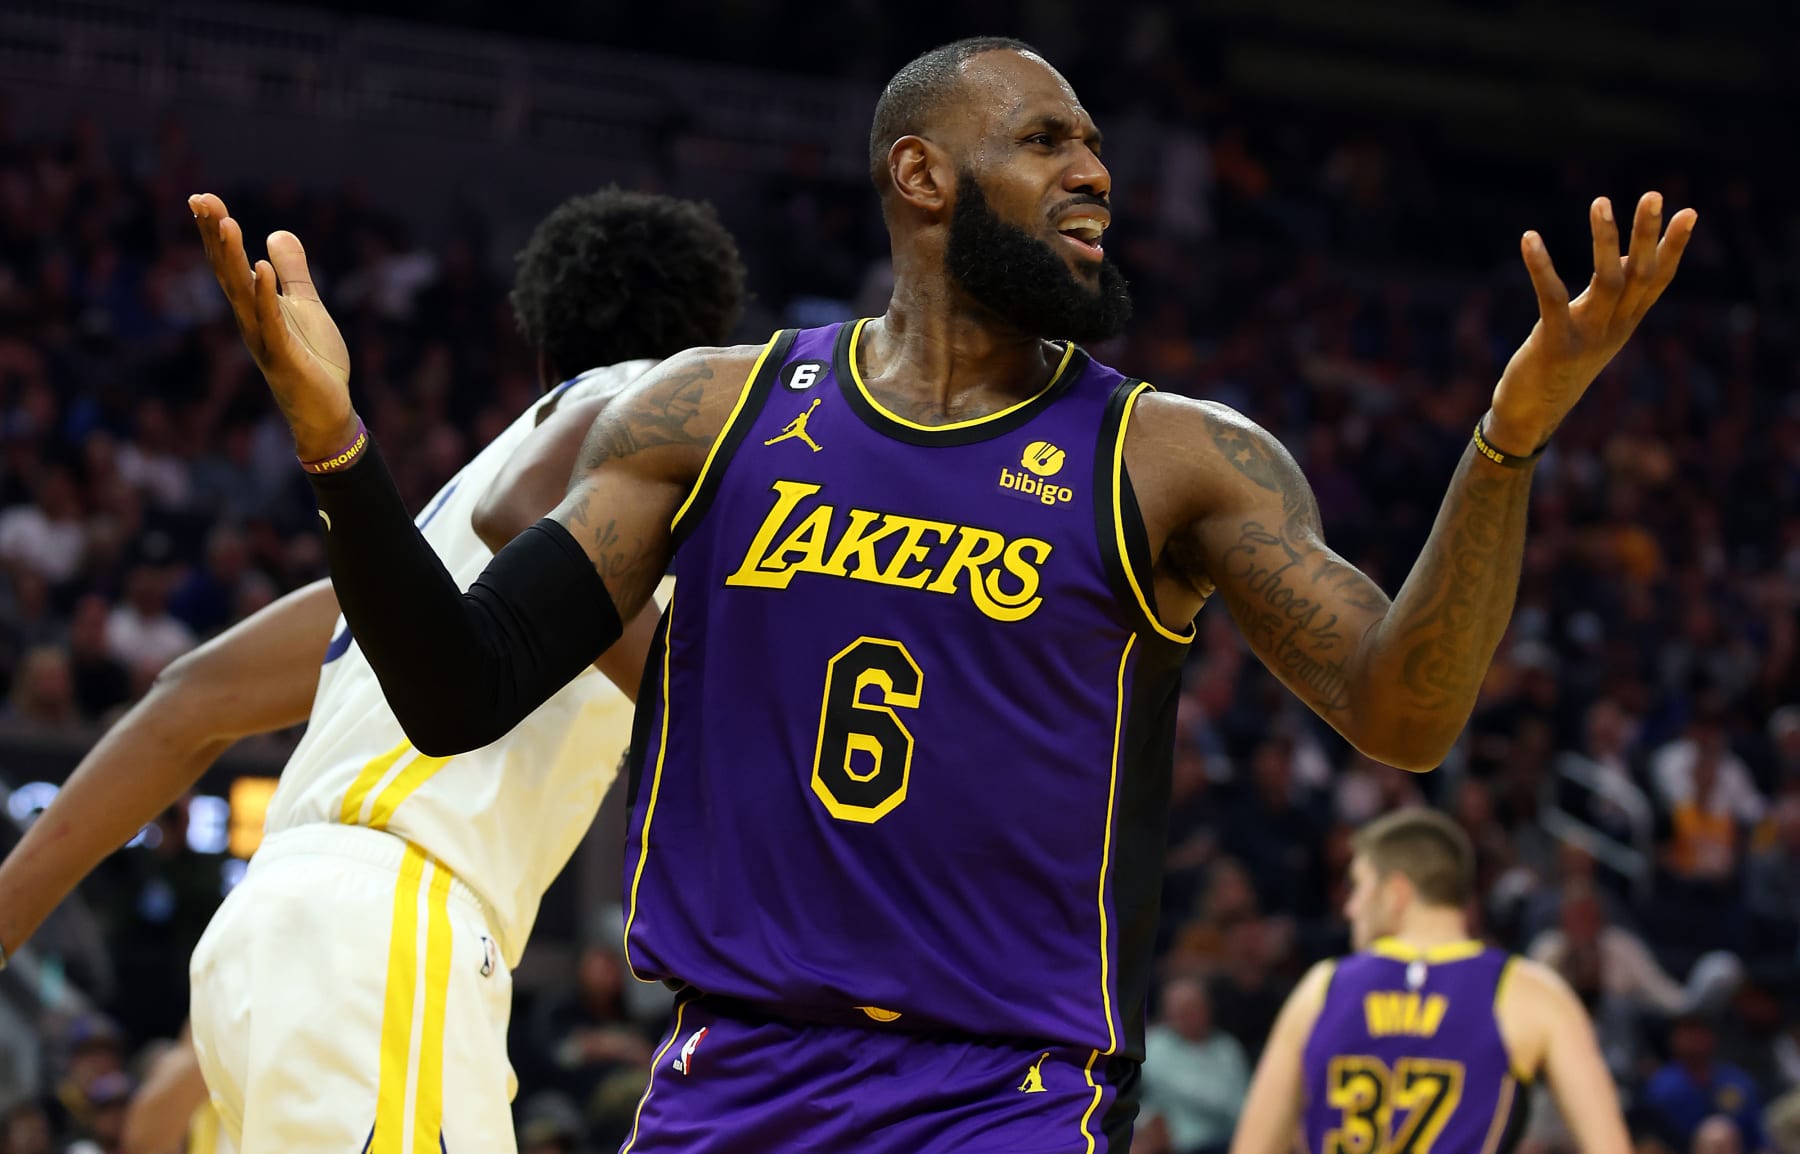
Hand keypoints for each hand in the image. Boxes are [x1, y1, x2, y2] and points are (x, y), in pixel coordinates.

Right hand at [189, 193, 356, 458]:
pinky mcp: (284, 356)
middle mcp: (251, 319)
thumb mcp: (306, 305)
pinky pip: (271, 322)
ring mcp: (264, 338)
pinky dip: (266, 295)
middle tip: (201, 199)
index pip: (230, 262)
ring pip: (242, 292)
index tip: (202, 197)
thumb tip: (278, 232)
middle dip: (214, 236)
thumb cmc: (314, 361)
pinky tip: (262, 268)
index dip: (215, 231)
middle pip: (227, 271)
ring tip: (225, 222)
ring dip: (233, 258)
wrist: (328, 410)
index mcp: (255, 305)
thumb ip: (293, 272)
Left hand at [1489, 191, 1696, 452]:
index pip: (1658, 280)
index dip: (1674, 247)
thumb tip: (1623, 255)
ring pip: (1608, 282)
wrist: (1531, 417)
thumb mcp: (1593, 329)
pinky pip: (1552, 297)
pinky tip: (1529, 237)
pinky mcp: (1556, 344)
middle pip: (1640, 276)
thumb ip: (1611, 296)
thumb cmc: (1559, 366)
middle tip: (1655, 195)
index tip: (1690, 212)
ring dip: (1605, 240)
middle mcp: (1614, 328)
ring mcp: (1588, 337)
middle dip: (1648, 235)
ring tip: (1601, 201)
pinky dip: (1541, 266)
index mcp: (1625, 322)